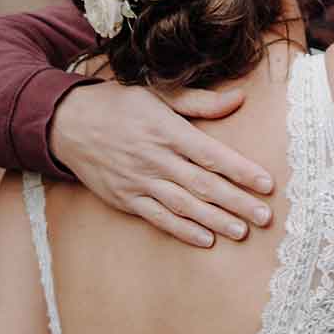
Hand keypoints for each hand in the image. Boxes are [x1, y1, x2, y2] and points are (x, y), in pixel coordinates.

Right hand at [49, 82, 275, 246]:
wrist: (66, 123)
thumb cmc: (120, 105)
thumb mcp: (158, 93)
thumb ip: (200, 101)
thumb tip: (239, 98)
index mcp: (168, 131)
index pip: (212, 154)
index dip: (241, 170)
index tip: (267, 184)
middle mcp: (155, 159)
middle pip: (203, 185)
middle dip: (237, 202)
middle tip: (265, 217)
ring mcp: (139, 181)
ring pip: (184, 205)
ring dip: (215, 220)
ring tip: (242, 232)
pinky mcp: (125, 198)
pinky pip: (157, 218)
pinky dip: (181, 230)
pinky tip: (205, 240)